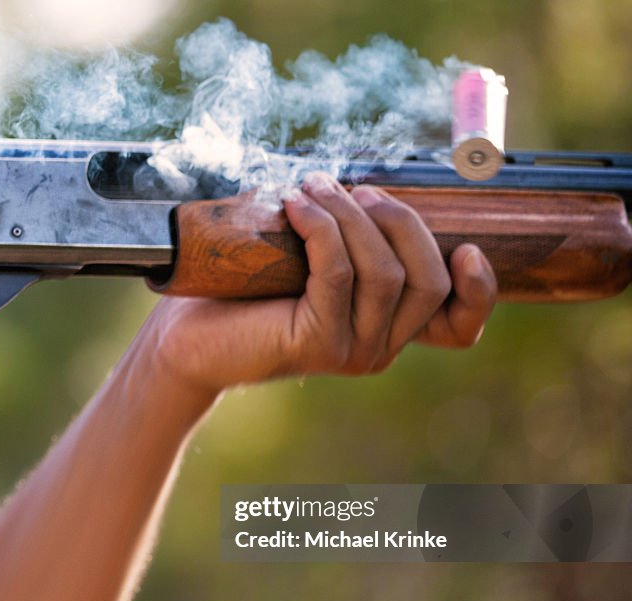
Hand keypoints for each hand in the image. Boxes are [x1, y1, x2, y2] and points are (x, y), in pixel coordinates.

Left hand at [139, 172, 496, 395]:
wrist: (188, 337)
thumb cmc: (246, 291)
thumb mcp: (312, 260)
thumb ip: (354, 239)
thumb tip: (379, 181)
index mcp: (388, 330)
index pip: (459, 326)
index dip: (479, 289)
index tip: (467, 248)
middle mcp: (379, 349)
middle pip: (427, 279)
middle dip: (399, 221)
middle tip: (357, 189)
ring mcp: (353, 352)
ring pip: (384, 272)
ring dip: (351, 215)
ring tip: (314, 187)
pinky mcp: (319, 345)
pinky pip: (339, 272)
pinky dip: (322, 228)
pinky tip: (296, 205)